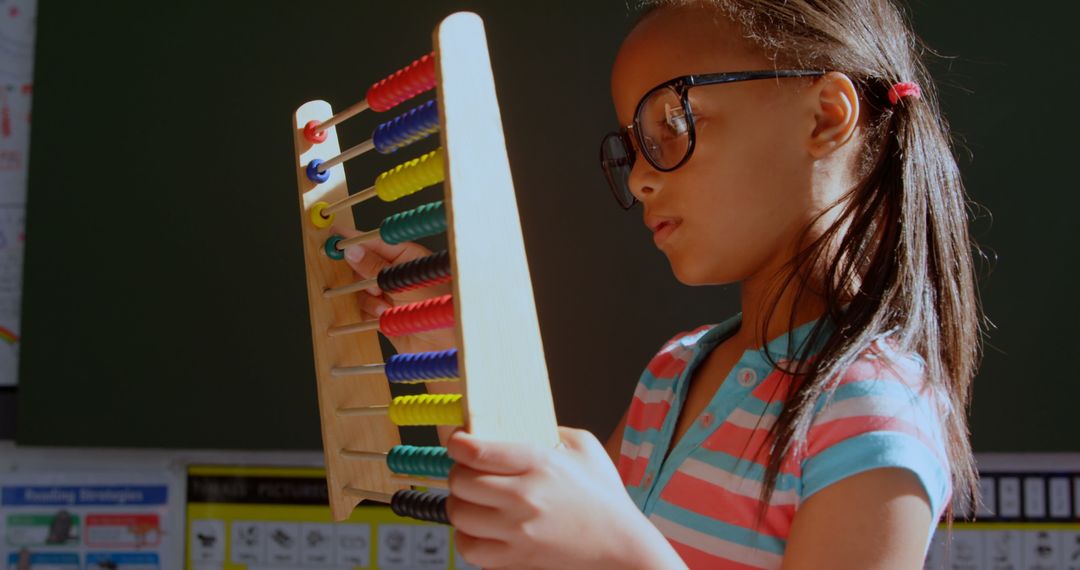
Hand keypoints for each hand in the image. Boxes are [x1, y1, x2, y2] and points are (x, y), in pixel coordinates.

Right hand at [334, 225, 455, 354]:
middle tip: (372, 285)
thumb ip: (374, 267)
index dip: (354, 238)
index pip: (375, 241)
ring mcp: (388, 292)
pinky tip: (383, 317)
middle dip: (362, 274)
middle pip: (363, 264)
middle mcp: (395, 272)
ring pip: (360, 287)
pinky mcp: (381, 312)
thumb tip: (352, 252)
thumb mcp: (401, 282)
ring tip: (385, 306)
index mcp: (406, 256)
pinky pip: (362, 307)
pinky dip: (369, 312)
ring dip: (369, 298)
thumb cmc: (434, 307)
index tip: (335, 234)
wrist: (440, 344)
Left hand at [446, 427, 685, 569]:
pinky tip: (478, 528)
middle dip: (458, 473)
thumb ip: (551, 430)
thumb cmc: (605, 497)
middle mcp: (525, 497)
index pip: (477, 450)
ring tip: (471, 500)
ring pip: (459, 514)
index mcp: (541, 463)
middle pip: (460, 481)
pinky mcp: (516, 559)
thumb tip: (516, 424)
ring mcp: (518, 531)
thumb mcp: (585, 448)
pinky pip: (469, 548)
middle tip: (466, 471)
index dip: (456, 443)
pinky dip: (466, 537)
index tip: (456, 441)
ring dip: (459, 504)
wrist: (622, 546)